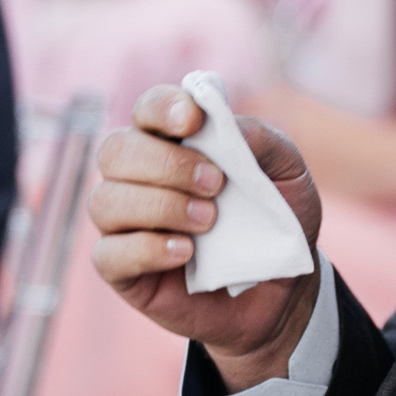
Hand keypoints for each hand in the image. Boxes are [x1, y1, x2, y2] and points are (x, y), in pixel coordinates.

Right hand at [89, 82, 322, 391]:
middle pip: (115, 150)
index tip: (194, 120)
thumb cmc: (278, 222)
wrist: (285, 288)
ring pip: (105, 201)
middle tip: (215, 184)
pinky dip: (147, 249)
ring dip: (160, 206)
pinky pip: (108, 253)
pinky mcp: (122, 269)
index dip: (162, 107)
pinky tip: (186, 254)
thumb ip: (263, 141)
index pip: (147, 109)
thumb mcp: (290, 176)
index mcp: (175, 144)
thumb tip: (222, 121)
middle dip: (166, 163)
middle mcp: (139, 179)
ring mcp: (125, 224)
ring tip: (208, 222)